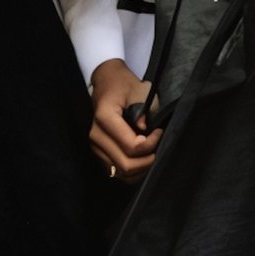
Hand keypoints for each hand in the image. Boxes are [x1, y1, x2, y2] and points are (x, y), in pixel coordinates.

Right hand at [88, 59, 159, 180]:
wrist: (107, 83)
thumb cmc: (124, 86)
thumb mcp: (138, 89)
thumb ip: (143, 108)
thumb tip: (145, 129)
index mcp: (104, 118)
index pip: (131, 146)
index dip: (151, 144)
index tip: (159, 131)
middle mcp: (95, 135)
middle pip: (125, 164)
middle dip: (147, 161)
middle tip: (158, 146)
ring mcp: (95, 146)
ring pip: (121, 172)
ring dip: (140, 168)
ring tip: (151, 153)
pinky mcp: (98, 153)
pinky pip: (116, 172)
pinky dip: (132, 171)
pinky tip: (142, 159)